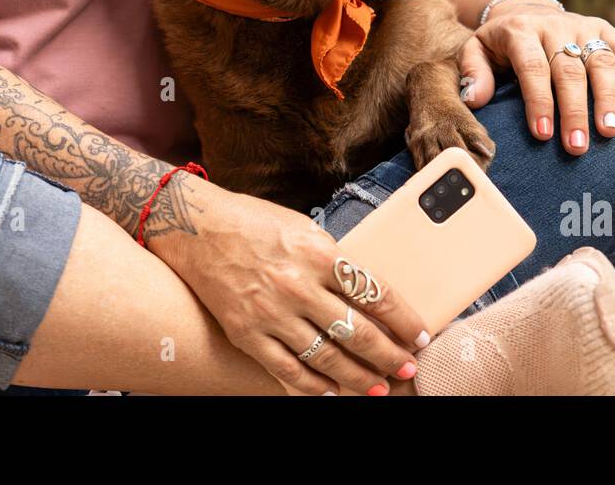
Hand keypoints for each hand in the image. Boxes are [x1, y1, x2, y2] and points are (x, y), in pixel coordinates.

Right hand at [159, 178, 429, 394]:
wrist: (195, 226)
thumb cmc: (252, 221)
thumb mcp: (303, 228)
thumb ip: (333, 260)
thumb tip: (366, 293)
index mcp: (318, 252)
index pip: (376, 293)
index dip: (404, 319)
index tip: (419, 334)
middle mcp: (298, 285)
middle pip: (358, 332)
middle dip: (389, 355)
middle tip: (406, 368)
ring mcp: (271, 313)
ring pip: (327, 358)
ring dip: (358, 378)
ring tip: (378, 389)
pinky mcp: (246, 333)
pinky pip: (287, 370)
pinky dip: (313, 387)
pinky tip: (331, 392)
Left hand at [456, 0, 614, 155]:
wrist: (524, 10)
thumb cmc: (499, 44)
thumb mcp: (476, 51)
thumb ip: (474, 73)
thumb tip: (476, 100)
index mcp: (520, 31)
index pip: (532, 67)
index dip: (539, 101)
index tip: (544, 134)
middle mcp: (554, 26)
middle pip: (568, 70)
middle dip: (574, 110)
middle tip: (577, 146)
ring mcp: (582, 26)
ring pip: (599, 60)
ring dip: (607, 97)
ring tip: (609, 131)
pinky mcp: (603, 28)